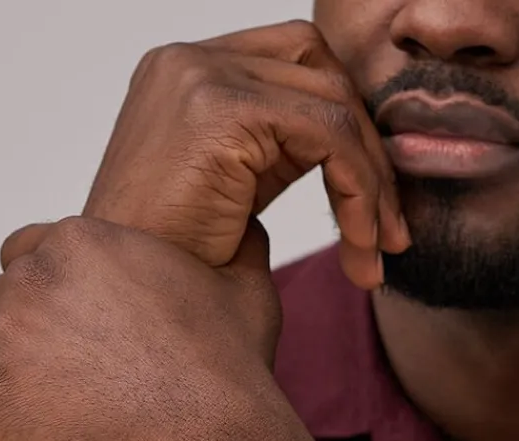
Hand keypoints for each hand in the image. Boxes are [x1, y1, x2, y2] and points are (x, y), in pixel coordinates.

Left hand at [0, 215, 326, 440]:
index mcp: (85, 243)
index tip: (50, 336)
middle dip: (11, 346)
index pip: (25, 257)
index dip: (36, 299)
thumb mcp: (247, 297)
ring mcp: (5, 339)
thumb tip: (245, 227)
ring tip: (4, 429)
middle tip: (38, 389)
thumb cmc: (233, 381)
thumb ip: (237, 250)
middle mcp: (34, 280)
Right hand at [84, 20, 410, 288]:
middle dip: (372, 154)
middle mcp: (190, 60)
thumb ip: (278, 156)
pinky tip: (360, 245)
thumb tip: (351, 160)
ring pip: (335, 105)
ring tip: (377, 253)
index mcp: (189, 73)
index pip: (298, 64)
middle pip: (322, 71)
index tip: (375, 206)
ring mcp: (201, 76)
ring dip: (372, 186)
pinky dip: (359, 192)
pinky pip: (329, 135)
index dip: (349, 127)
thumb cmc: (175, 265)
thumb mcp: (234, 194)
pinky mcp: (221, 109)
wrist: (126, 301)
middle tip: (392, 235)